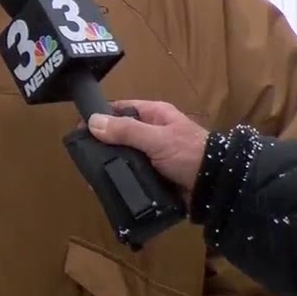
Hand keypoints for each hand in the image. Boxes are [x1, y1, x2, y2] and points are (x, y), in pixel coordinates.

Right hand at [86, 100, 207, 199]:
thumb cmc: (189, 155)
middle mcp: (152, 131)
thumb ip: (125, 131)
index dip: (100, 116)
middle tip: (83, 158)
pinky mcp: (155, 174)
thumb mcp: (156, 139)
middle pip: (120, 133)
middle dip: (102, 144)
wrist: (217, 187)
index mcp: (155, 114)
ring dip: (111, 163)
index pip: (120, 109)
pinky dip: (121, 177)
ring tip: (91, 176)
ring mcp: (154, 154)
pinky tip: (107, 185)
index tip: (79, 130)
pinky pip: (132, 172)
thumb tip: (92, 122)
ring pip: (125, 155)